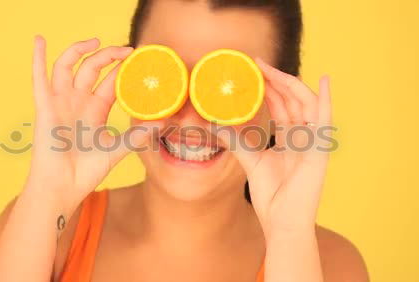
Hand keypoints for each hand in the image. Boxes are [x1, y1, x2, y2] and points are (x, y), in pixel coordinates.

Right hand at [26, 36, 160, 215]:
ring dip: (79, 50)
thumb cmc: (87, 171)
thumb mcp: (117, 148)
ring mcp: (61, 103)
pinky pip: (39, 79)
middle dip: (108, 55)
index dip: (121, 67)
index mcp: (95, 109)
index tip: (136, 56)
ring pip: (67, 67)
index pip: (109, 81)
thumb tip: (162, 123)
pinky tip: (39, 41)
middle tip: (126, 49)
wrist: (65, 187)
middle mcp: (78, 102)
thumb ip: (137, 135)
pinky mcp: (45, 108)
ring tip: (96, 41)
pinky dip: (37, 59)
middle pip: (91, 68)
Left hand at [217, 58, 332, 238]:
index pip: (282, 107)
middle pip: (292, 101)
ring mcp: (312, 142)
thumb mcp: (250, 160)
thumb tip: (214, 124)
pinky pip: (325, 120)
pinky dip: (326, 99)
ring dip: (290, 84)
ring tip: (270, 69)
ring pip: (305, 104)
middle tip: (258, 64)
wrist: (281, 220)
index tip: (255, 72)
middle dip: (276, 81)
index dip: (271, 89)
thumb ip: (236, 140)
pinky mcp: (319, 150)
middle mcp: (303, 137)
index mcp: (289, 140)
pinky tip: (324, 80)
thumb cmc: (271, 195)